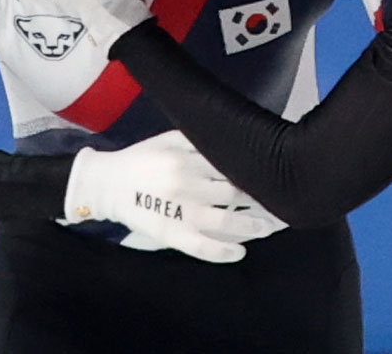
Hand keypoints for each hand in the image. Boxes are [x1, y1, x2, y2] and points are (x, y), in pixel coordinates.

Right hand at [63, 131, 274, 262]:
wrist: (107, 184)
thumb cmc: (143, 158)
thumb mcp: (171, 139)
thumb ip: (200, 140)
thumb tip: (235, 141)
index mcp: (189, 160)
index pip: (234, 167)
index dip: (258, 173)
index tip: (277, 176)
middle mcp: (188, 186)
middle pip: (236, 195)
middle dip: (263, 201)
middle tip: (284, 203)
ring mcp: (180, 213)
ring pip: (225, 222)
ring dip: (252, 227)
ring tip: (271, 228)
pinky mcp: (170, 235)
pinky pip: (201, 247)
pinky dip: (222, 252)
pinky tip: (240, 252)